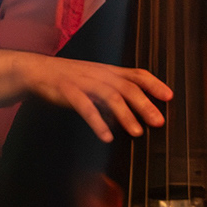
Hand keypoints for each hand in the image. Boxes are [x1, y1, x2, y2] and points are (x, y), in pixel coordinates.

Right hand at [24, 56, 172, 142]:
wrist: (37, 70)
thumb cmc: (68, 78)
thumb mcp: (94, 79)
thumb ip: (113, 90)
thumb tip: (133, 110)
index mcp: (108, 71)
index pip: (137, 74)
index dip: (154, 84)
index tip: (169, 97)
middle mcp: (99, 74)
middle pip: (128, 87)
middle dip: (145, 104)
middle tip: (159, 122)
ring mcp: (84, 81)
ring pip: (110, 96)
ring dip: (126, 115)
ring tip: (137, 132)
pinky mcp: (68, 91)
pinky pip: (85, 107)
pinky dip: (97, 122)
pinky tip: (106, 136)